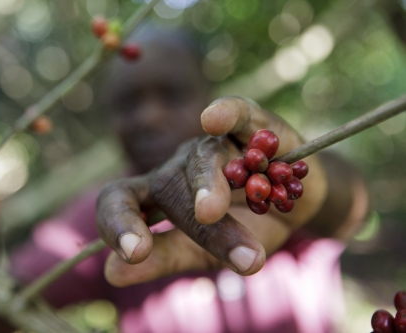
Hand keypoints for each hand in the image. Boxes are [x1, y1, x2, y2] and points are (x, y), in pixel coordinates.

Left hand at [96, 96, 327, 286]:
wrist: (294, 203)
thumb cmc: (242, 229)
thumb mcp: (202, 253)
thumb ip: (164, 258)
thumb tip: (112, 272)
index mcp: (159, 196)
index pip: (119, 199)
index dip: (117, 221)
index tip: (134, 253)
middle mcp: (180, 166)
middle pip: (168, 185)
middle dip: (189, 221)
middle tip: (208, 247)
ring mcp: (214, 144)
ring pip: (202, 158)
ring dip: (208, 185)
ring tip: (212, 211)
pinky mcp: (251, 125)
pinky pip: (238, 113)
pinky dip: (227, 114)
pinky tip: (214, 118)